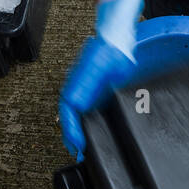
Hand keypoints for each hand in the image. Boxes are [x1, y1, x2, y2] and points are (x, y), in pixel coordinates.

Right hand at [59, 0, 143, 156]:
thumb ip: (85, 86)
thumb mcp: (98, 68)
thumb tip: (75, 106)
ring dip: (79, 131)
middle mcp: (79, 90)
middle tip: (79, 152)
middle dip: (73, 136)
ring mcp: (86, 91)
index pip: (69, 112)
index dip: (72, 131)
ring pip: (78, 115)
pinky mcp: (96, 92)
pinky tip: (94, 131)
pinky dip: (87, 124)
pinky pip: (87, 111)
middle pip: (71, 117)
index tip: (78, 145)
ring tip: (82, 147)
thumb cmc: (109, 49)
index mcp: (77, 85)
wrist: (118, 36)